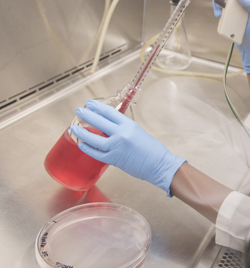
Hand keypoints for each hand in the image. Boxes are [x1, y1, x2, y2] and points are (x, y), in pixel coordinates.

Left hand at [70, 100, 185, 195]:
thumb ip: (123, 129)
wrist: (158, 164)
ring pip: (93, 139)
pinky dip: (87, 149)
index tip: (90, 104)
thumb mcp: (138, 132)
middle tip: (79, 111)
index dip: (97, 107)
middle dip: (86, 115)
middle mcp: (121, 134)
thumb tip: (109, 128)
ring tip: (74, 128)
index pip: (109, 112)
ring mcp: (116, 147)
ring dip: (82, 133)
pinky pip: (96, 153)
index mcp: (129, 125)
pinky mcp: (113, 159)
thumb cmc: (152, 149)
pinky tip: (82, 144)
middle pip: (99, 122)